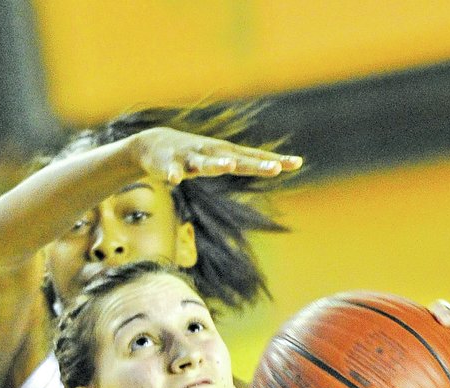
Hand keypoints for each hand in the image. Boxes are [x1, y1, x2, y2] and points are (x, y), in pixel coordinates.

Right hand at [129, 127, 302, 186]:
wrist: (153, 144)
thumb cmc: (192, 154)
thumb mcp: (219, 158)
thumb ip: (242, 162)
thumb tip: (272, 166)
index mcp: (225, 152)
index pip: (255, 157)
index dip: (274, 162)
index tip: (297, 164)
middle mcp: (212, 151)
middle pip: (237, 160)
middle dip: (256, 165)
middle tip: (276, 169)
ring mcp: (190, 157)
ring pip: (205, 162)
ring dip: (216, 164)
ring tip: (228, 167)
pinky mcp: (170, 164)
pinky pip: (172, 171)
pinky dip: (173, 174)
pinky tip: (174, 180)